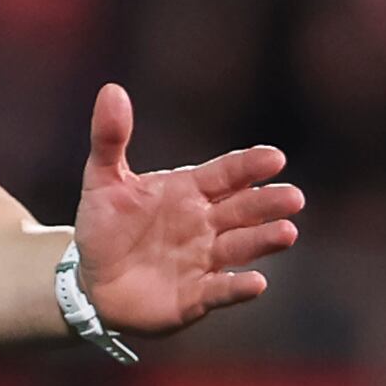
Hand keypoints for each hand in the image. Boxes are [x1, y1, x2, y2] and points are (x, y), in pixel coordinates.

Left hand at [67, 83, 302, 332]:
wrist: (93, 282)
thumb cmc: (105, 226)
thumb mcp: (103, 180)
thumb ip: (109, 138)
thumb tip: (112, 89)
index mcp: (191, 190)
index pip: (227, 174)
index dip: (250, 166)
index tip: (274, 158)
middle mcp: (206, 224)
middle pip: (244, 209)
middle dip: (268, 203)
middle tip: (293, 197)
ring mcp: (204, 260)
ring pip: (241, 247)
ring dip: (263, 240)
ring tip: (287, 232)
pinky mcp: (196, 296)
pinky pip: (221, 291)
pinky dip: (238, 288)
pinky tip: (256, 282)